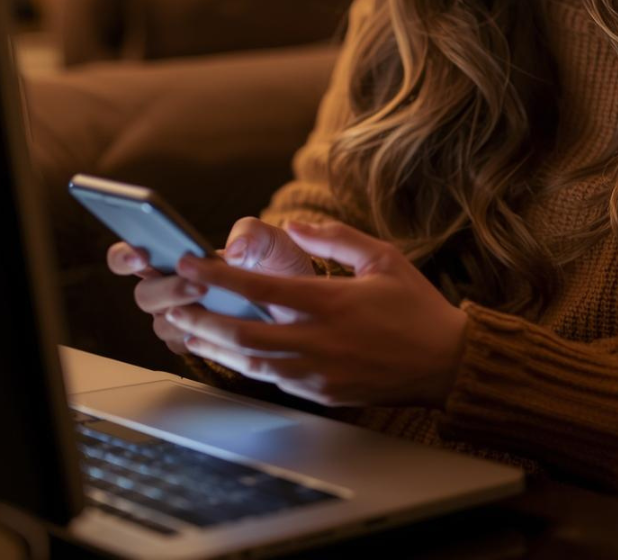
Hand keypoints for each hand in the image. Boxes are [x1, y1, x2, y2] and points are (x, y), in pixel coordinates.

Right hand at [105, 218, 316, 354]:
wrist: (299, 299)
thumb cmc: (275, 263)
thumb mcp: (269, 238)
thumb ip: (251, 234)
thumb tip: (234, 251)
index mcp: (176, 257)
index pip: (131, 256)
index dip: (124, 256)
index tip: (139, 253)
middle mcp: (170, 287)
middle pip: (144, 294)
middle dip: (167, 289)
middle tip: (197, 285)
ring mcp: (181, 316)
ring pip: (161, 322)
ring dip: (183, 314)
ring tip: (211, 302)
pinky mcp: (195, 341)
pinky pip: (183, 345)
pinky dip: (197, 337)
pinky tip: (219, 328)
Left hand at [166, 220, 468, 408]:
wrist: (446, 363)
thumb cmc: (416, 306)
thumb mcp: (382, 257)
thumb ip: (335, 238)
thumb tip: (293, 225)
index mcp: (331, 303)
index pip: (260, 289)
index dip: (218, 276)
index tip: (190, 263)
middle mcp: (318, 341)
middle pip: (242, 334)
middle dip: (201, 319)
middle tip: (171, 305)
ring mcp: (318, 373)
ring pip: (250, 363)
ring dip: (213, 346)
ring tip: (185, 330)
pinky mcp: (322, 394)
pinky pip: (272, 380)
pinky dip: (243, 365)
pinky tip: (226, 353)